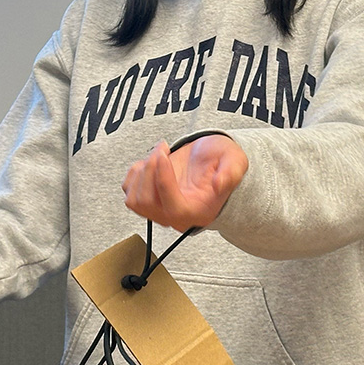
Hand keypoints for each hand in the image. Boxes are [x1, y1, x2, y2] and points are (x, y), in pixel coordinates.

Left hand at [122, 135, 247, 231]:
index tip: (164, 155)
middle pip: (147, 203)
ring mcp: (157, 209)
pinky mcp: (145, 198)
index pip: (173, 208)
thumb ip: (231, 172)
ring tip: (158, 153)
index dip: (163, 181)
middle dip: (150, 170)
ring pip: (134, 200)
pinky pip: (128, 190)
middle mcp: (175, 216)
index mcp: (198, 212)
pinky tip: (151, 161)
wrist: (209, 160)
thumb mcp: (235, 161)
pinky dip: (134, 172)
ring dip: (141, 170)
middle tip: (163, 148)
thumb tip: (220, 184)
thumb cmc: (221, 161)